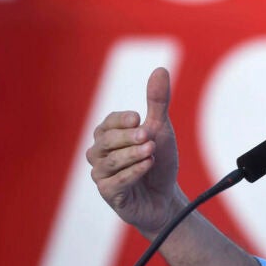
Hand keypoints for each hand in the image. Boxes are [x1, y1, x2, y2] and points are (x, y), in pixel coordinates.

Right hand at [87, 67, 182, 235]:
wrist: (165, 197)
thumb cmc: (158, 160)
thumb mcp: (160, 129)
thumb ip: (158, 102)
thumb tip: (160, 69)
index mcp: (108, 136)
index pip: (108, 123)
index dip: (121, 120)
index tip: (139, 118)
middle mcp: (100, 154)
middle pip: (106, 141)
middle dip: (127, 138)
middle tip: (148, 136)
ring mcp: (101, 175)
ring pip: (110, 162)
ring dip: (132, 155)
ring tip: (151, 150)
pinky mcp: (109, 194)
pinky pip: (116, 182)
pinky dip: (133, 172)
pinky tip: (148, 165)